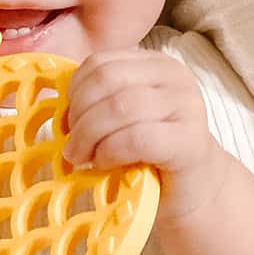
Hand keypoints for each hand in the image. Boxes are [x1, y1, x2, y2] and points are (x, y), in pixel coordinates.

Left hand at [62, 48, 229, 223]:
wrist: (194, 192)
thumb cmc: (151, 155)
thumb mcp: (122, 118)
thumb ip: (99, 101)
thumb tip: (60, 107)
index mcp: (155, 64)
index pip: (101, 62)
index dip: (74, 90)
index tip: (67, 119)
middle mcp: (175, 77)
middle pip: (107, 80)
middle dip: (79, 114)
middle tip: (72, 144)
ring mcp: (187, 106)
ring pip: (120, 107)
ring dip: (90, 136)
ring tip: (83, 157)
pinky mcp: (190, 140)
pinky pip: (136, 138)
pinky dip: (110, 151)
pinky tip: (105, 164)